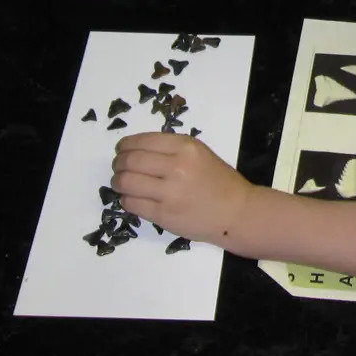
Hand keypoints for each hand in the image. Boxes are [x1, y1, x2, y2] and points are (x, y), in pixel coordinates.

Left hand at [112, 132, 251, 245]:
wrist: (237, 212)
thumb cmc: (219, 181)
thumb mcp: (200, 153)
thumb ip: (172, 149)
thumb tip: (135, 149)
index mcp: (186, 147)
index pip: (142, 141)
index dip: (125, 145)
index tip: (121, 149)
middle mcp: (176, 167)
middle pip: (131, 160)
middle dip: (119, 163)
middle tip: (118, 167)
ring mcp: (169, 192)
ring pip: (126, 182)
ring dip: (118, 181)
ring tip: (120, 183)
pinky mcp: (163, 215)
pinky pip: (132, 203)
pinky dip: (126, 199)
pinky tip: (131, 197)